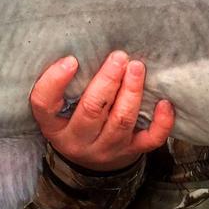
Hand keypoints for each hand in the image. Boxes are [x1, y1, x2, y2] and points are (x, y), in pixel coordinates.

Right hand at [29, 51, 173, 171]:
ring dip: (131, 92)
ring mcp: (106, 149)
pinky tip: (164, 103)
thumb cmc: (75, 123)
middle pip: (91, 110)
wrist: (92, 165)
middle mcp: (78, 140)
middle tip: (119, 57)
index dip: (55, 82)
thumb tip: (87, 43)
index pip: (44, 104)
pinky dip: (161, 122)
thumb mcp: (60, 110)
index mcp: (54, 126)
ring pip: (121, 121)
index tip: (71, 60)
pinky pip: (150, 140)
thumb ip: (67, 86)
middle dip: (107, 81)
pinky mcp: (131, 152)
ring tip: (137, 67)